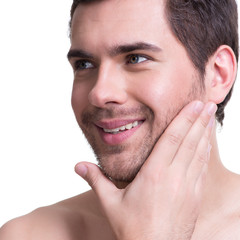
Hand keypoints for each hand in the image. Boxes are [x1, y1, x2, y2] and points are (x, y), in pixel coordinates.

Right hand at [75, 101, 216, 239]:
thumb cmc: (132, 229)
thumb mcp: (110, 203)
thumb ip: (96, 180)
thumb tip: (78, 166)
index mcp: (154, 174)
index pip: (172, 139)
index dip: (184, 119)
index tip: (193, 104)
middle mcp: (174, 177)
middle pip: (189, 142)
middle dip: (199, 120)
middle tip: (208, 103)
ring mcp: (187, 187)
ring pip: (198, 153)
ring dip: (204, 133)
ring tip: (210, 117)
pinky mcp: (194, 196)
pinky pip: (202, 168)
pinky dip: (204, 152)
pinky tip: (206, 144)